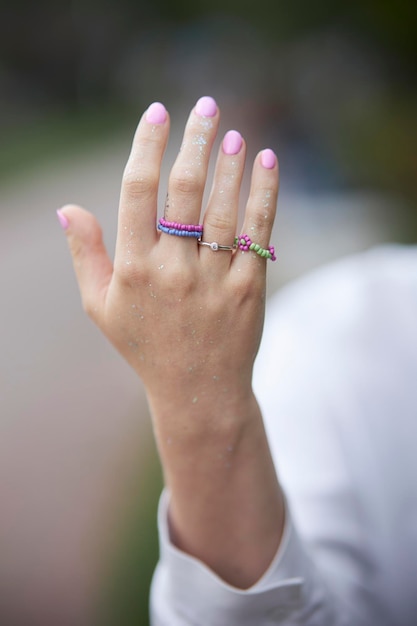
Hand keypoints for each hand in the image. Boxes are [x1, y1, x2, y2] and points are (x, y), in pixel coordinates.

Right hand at [58, 97, 282, 586]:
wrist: (198, 391)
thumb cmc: (145, 345)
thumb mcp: (102, 307)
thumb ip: (85, 256)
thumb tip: (67, 208)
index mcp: (133, 269)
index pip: (137, 191)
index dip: (147, 146)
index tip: (158, 113)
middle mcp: (173, 270)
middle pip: (184, 189)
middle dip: (195, 140)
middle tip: (206, 106)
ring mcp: (214, 280)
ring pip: (224, 206)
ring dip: (230, 162)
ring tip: (232, 131)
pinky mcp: (249, 289)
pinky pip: (259, 231)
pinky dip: (265, 193)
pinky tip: (266, 161)